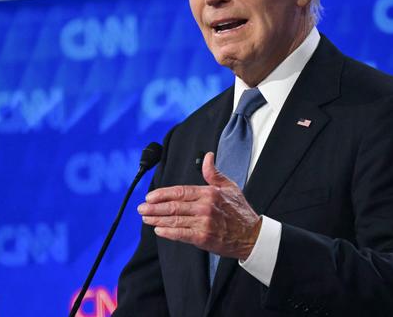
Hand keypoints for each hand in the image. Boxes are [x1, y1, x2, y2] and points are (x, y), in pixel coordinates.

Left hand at [137, 152, 260, 259]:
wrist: (251, 235)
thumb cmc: (240, 211)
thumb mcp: (229, 187)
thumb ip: (213, 172)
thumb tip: (207, 156)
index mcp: (209, 192)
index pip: (180, 191)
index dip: (162, 194)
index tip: (150, 196)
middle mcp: (205, 207)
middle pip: (173, 206)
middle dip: (154, 207)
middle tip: (141, 208)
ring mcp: (204, 223)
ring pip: (175, 219)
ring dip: (157, 219)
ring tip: (145, 218)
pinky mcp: (203, 238)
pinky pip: (181, 234)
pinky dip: (168, 232)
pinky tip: (158, 230)